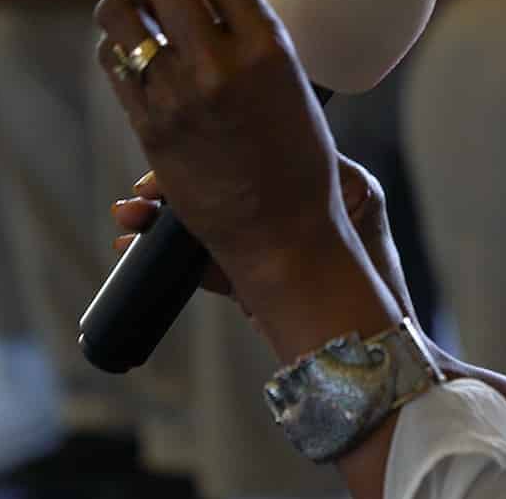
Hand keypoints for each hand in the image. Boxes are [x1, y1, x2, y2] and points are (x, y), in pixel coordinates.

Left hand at [93, 0, 352, 300]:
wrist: (284, 233)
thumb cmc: (297, 156)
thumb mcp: (290, 80)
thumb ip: (251, 34)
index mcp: (267, 46)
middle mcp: (219, 65)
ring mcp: (178, 97)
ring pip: (121, 13)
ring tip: (132, 4)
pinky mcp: (149, 127)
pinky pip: (113, 62)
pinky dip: (116, 45)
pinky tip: (128, 48)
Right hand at [111, 154, 415, 319]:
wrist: (373, 357)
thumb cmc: (376, 289)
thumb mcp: (346, 218)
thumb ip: (300, 191)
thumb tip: (238, 167)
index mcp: (334, 176)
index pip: (261, 147)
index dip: (216, 152)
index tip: (173, 166)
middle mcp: (303, 201)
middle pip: (229, 180)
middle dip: (180, 187)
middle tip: (138, 199)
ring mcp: (278, 238)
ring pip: (215, 217)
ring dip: (168, 223)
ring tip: (129, 225)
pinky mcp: (261, 274)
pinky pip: (213, 257)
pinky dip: (179, 258)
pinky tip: (141, 252)